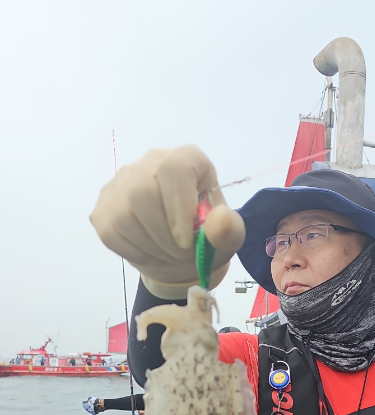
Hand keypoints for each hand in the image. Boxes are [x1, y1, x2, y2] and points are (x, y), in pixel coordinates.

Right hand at [90, 145, 245, 296]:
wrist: (180, 251)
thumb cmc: (205, 236)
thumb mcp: (227, 236)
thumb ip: (229, 229)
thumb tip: (220, 222)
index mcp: (186, 159)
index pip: (173, 169)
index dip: (179, 209)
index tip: (187, 242)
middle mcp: (150, 162)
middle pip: (142, 192)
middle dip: (163, 235)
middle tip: (181, 255)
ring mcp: (122, 182)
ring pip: (123, 214)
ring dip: (150, 246)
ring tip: (170, 255)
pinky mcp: (104, 207)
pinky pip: (111, 231)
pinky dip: (134, 251)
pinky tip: (151, 252)